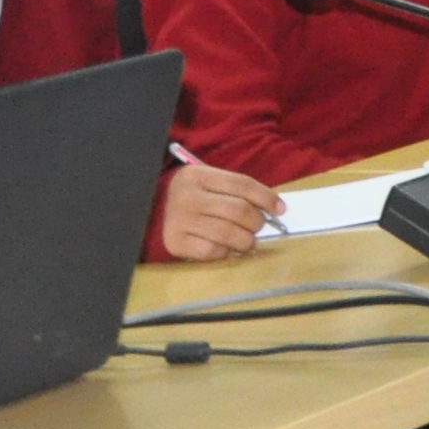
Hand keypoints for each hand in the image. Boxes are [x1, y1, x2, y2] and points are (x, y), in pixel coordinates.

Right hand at [157, 161, 275, 260]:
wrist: (148, 210)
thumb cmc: (190, 196)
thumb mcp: (209, 183)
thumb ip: (237, 191)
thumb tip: (276, 208)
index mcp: (199, 175)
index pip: (242, 184)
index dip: (266, 197)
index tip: (280, 209)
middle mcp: (189, 196)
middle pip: (237, 210)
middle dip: (256, 222)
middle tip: (257, 227)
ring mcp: (179, 220)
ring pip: (227, 233)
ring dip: (246, 241)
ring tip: (247, 242)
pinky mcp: (174, 242)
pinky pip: (210, 251)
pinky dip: (225, 252)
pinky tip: (225, 249)